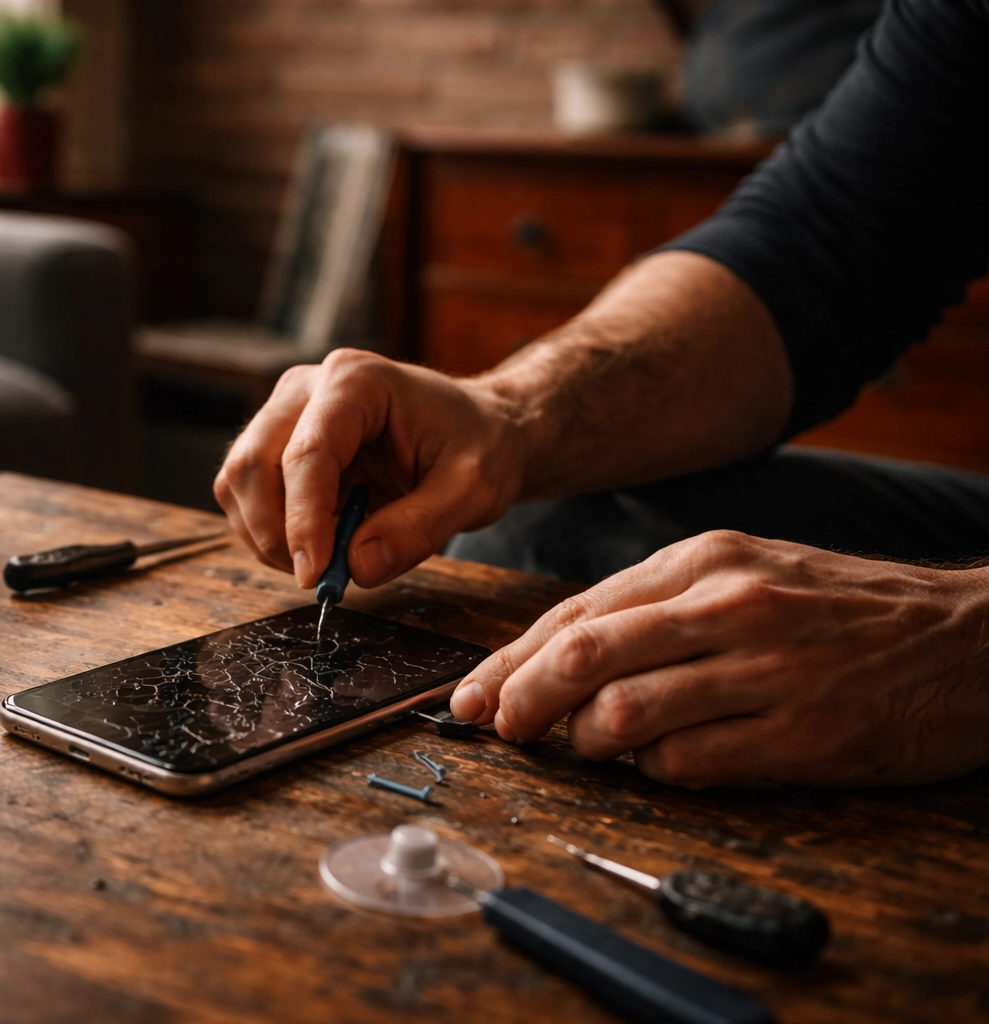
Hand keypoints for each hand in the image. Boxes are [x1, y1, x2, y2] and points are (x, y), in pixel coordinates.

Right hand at [213, 349, 524, 589]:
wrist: (476, 430)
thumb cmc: (478, 446)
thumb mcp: (474, 489)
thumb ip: (419, 527)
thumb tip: (357, 567)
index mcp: (357, 381)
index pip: (306, 453)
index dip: (304, 520)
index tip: (315, 575)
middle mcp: (308, 388)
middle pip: (253, 463)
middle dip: (277, 533)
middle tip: (320, 579)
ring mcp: (285, 412)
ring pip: (238, 481)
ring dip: (268, 536)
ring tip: (326, 560)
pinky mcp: (276, 442)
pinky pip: (245, 494)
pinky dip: (269, 532)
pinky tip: (317, 544)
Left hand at [449, 530, 988, 787]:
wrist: (971, 639)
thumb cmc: (842, 609)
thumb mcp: (747, 574)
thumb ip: (658, 610)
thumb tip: (559, 657)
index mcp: (706, 560)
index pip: (576, 610)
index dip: (509, 658)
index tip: (469, 694)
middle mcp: (730, 604)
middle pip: (584, 653)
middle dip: (520, 698)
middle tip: (497, 728)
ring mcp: (767, 668)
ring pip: (627, 711)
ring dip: (586, 742)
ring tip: (586, 749)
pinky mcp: (802, 733)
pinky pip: (692, 763)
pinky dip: (655, 772)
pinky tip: (659, 766)